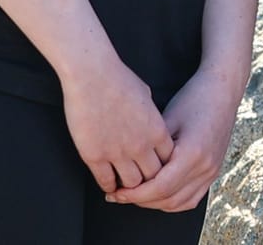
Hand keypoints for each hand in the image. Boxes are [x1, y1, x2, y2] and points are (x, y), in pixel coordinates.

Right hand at [61, 56, 174, 193]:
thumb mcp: (147, 96)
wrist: (93, 75)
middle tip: (144, 184)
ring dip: (129, 187)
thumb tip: (151, 122)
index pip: (169, 161)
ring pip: (131, 184)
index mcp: (157, 130)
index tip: (157, 168)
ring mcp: (118, 153)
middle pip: (153, 177)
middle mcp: (141, 146)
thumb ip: (151, 115)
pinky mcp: (95, 156)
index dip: (164, 167)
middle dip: (150, 181)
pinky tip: (108, 185)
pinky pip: (105, 180)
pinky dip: (109, 186)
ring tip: (126, 187)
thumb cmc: (120, 79)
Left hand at [109, 67, 245, 211]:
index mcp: (193, 153)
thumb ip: (151, 149)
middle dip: (140, 200)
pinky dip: (172, 201)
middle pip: (167, 199)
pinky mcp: (213, 171)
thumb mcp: (167, 120)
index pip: (159, 187)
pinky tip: (157, 195)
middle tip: (119, 194)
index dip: (134, 194)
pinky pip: (191, 198)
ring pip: (178, 203)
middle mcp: (205, 167)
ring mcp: (212, 171)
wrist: (223, 90)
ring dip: (155, 203)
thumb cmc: (194, 98)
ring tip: (135, 194)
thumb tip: (127, 170)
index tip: (116, 192)